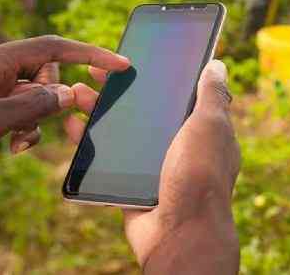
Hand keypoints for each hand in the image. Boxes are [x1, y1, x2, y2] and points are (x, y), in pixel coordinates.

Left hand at [0, 36, 128, 208]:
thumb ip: (32, 105)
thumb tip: (69, 94)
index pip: (50, 48)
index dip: (89, 54)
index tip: (119, 64)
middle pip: (47, 71)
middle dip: (60, 95)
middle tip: (84, 112)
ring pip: (37, 94)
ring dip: (39, 118)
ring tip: (22, 143)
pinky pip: (23, 111)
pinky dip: (27, 128)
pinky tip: (15, 147)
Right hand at [67, 61, 240, 274]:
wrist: (179, 232)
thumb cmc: (200, 175)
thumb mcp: (210, 126)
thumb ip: (211, 95)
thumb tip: (217, 64)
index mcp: (202, 129)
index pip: (177, 94)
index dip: (155, 75)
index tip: (130, 57)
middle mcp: (179, 145)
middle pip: (144, 109)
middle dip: (118, 90)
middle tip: (93, 71)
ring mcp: (153, 165)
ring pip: (122, 131)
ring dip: (98, 111)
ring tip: (76, 93)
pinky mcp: (131, 183)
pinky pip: (106, 157)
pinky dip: (88, 141)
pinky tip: (72, 125)